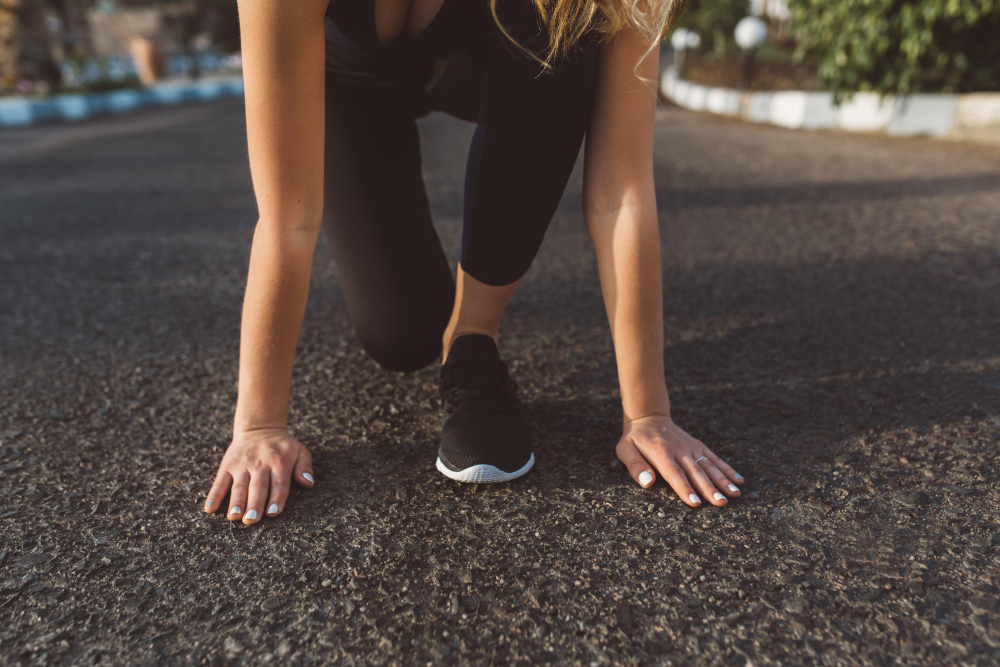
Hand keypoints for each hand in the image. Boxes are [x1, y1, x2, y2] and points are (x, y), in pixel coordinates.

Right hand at [204, 428, 314, 522]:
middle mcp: (260, 465)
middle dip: (254, 504)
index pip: (279, 483)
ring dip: (235, 502)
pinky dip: (214, 495)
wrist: (259, 428)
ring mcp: (242, 466)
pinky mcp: (227, 466)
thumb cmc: (282, 446)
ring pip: (238, 486)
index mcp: (279, 463)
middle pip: (257, 487)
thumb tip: (308, 483)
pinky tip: (210, 508)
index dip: (276, 499)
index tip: (272, 513)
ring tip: (234, 516)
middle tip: (251, 520)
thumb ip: (304, 467)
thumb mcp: (300, 451)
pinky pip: (220, 482)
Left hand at [616, 415, 743, 506]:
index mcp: (661, 453)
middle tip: (721, 503)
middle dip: (709, 489)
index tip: (696, 503)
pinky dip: (727, 469)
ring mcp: (691, 447)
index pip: (674, 474)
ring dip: (723, 480)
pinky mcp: (698, 446)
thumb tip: (648, 483)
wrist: (649, 417)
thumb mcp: (625, 450)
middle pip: (696, 472)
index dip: (685, 489)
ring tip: (735, 494)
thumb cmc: (635, 439)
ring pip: (708, 465)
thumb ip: (636, 466)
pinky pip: (714, 458)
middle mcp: (679, 450)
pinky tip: (738, 480)